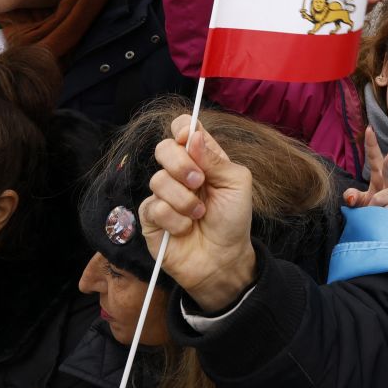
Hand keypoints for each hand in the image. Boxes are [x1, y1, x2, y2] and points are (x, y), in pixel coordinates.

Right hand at [140, 115, 257, 312]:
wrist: (223, 259)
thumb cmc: (233, 220)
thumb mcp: (236, 184)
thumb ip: (216, 159)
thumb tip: (192, 134)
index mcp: (202, 158)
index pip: (183, 129)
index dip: (182, 128)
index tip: (187, 138)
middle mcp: (179, 172)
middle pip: (163, 148)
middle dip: (181, 164)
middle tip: (199, 182)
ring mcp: (163, 194)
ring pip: (158, 180)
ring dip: (184, 200)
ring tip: (199, 214)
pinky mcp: (150, 218)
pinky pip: (153, 207)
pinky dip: (174, 219)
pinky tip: (185, 229)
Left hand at [341, 127, 387, 208]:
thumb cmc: (377, 208)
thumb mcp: (362, 202)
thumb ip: (353, 197)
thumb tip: (350, 197)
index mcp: (380, 175)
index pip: (374, 157)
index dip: (371, 143)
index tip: (369, 129)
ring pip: (380, 198)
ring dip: (374, 209)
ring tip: (379, 212)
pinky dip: (383, 215)